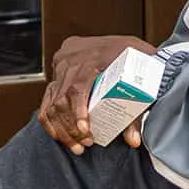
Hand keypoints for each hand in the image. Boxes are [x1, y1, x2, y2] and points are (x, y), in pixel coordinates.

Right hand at [38, 35, 155, 153]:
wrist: (128, 44)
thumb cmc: (136, 59)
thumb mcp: (142, 77)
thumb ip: (138, 108)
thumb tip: (133, 140)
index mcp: (96, 55)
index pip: (78, 86)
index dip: (78, 111)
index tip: (85, 130)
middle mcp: (74, 57)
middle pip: (63, 97)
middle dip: (71, 127)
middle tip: (86, 143)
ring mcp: (63, 63)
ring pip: (52, 101)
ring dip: (61, 127)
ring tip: (77, 144)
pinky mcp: (57, 70)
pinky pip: (46, 98)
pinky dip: (51, 119)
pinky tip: (61, 134)